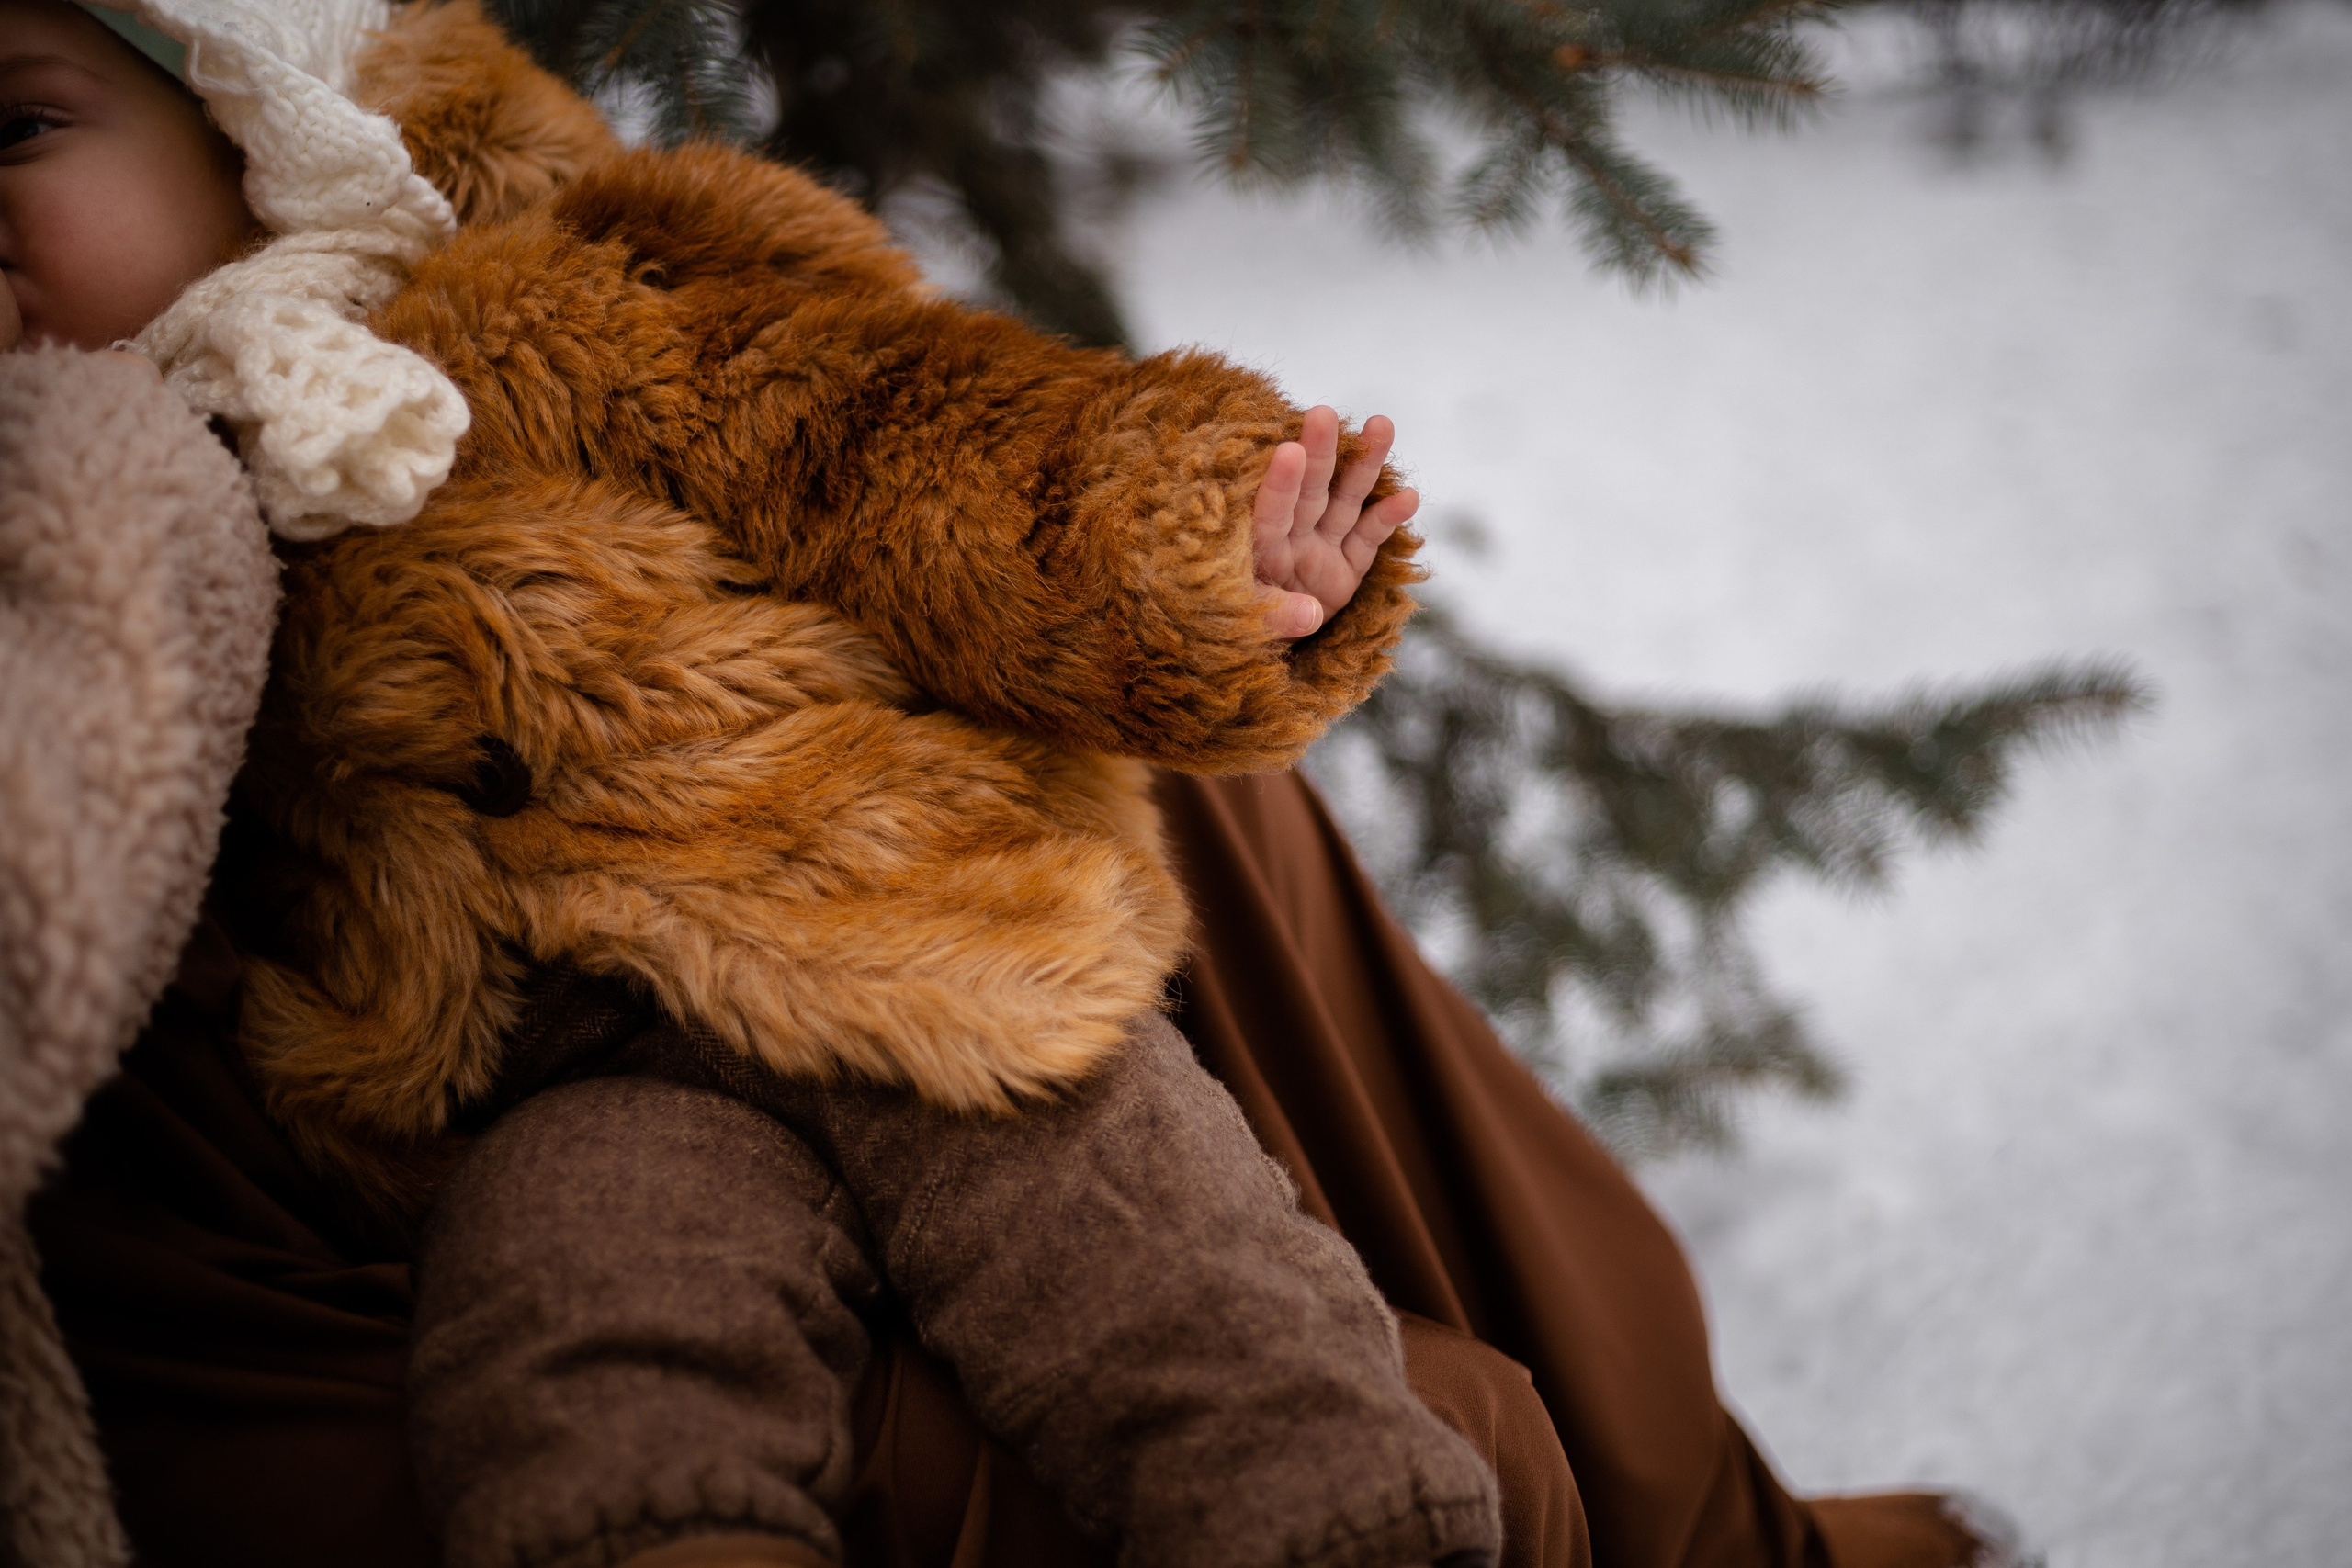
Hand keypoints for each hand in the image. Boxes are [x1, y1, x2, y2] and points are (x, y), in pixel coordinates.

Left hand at [1252, 405, 1417, 639]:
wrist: (1266, 647)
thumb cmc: (1243, 629)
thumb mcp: (1251, 626)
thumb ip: (1277, 617)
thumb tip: (1310, 615)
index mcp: (1259, 549)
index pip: (1270, 512)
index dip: (1279, 485)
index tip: (1289, 451)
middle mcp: (1292, 537)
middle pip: (1309, 491)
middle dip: (1320, 453)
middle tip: (1325, 413)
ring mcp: (1322, 547)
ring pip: (1345, 500)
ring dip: (1364, 465)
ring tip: (1382, 424)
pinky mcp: (1347, 565)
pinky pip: (1369, 537)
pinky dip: (1388, 517)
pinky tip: (1409, 496)